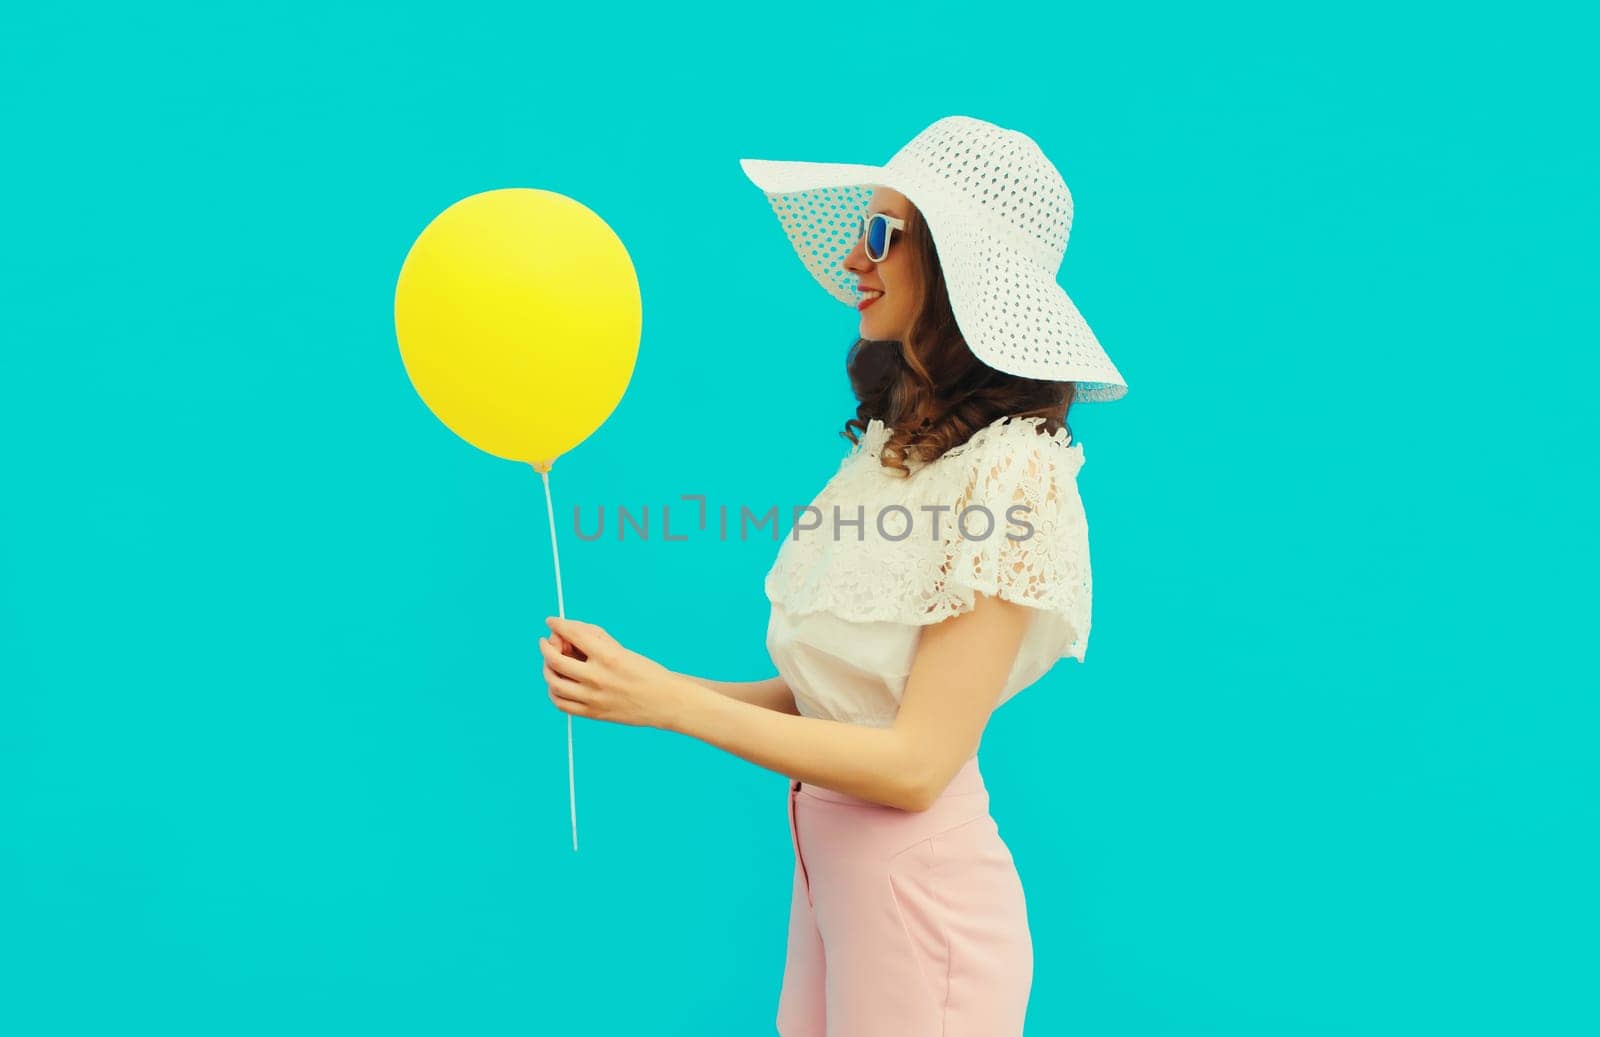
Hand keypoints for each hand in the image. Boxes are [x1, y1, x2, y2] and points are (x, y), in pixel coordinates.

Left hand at [539, 616, 695, 729]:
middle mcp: (598, 678)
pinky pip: (561, 703)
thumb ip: (594, 640)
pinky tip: (558, 683)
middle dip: (546, 647)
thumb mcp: (622, 650)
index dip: (558, 625)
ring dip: (547, 668)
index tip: (551, 621)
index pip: (573, 635)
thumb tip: (568, 632)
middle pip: (555, 660)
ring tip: (551, 662)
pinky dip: (553, 691)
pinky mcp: (592, 713)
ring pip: (554, 683)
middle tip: (548, 641)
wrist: (664, 702)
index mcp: (609, 657)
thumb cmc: (645, 672)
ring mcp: (593, 698)